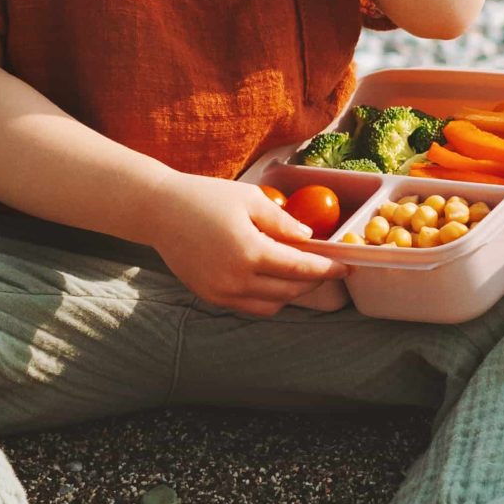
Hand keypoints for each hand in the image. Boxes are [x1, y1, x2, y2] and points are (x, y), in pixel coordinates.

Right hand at [142, 172, 341, 315]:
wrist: (159, 211)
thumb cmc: (205, 197)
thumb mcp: (250, 199)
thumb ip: (283, 222)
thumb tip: (308, 237)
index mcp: (250, 252)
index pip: (300, 269)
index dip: (327, 269)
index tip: (345, 267)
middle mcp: (236, 280)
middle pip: (290, 291)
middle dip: (313, 281)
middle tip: (327, 268)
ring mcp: (221, 292)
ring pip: (272, 305)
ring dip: (291, 292)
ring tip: (301, 273)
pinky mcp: (210, 296)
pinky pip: (250, 306)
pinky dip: (268, 298)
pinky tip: (274, 279)